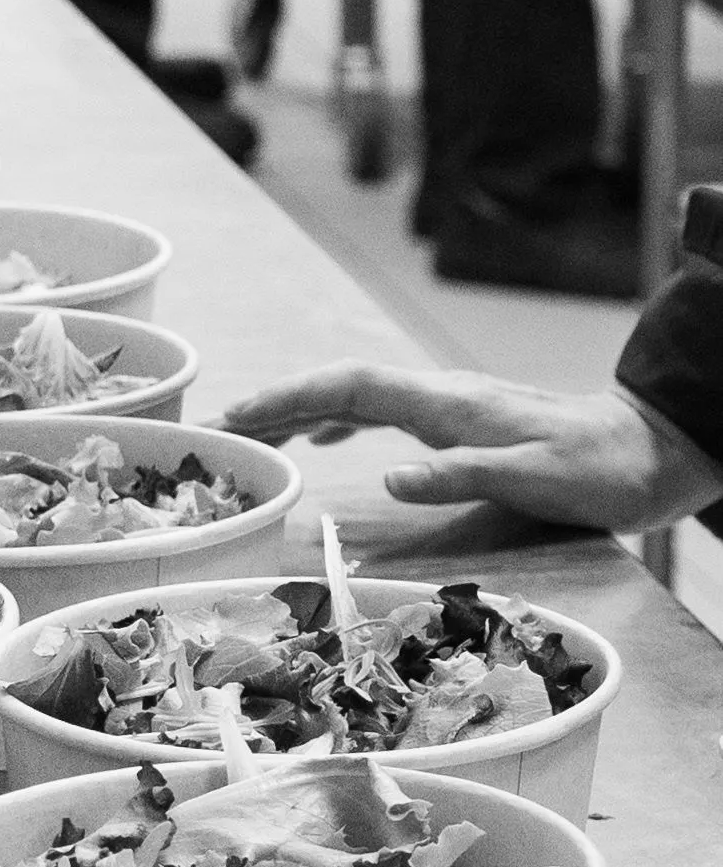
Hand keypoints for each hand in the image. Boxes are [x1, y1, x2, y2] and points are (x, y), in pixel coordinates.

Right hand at [220, 363, 722, 531]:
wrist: (650, 453)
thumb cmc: (597, 473)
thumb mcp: (533, 480)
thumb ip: (459, 475)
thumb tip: (386, 477)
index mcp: (447, 405)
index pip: (349, 388)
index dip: (287, 399)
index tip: (235, 418)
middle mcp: (439, 396)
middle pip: (339, 386)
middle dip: (274, 403)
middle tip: (216, 428)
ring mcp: (448, 407)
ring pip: (355, 396)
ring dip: (298, 410)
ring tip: (250, 436)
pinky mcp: (458, 422)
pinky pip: (378, 412)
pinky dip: (335, 419)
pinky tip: (321, 438)